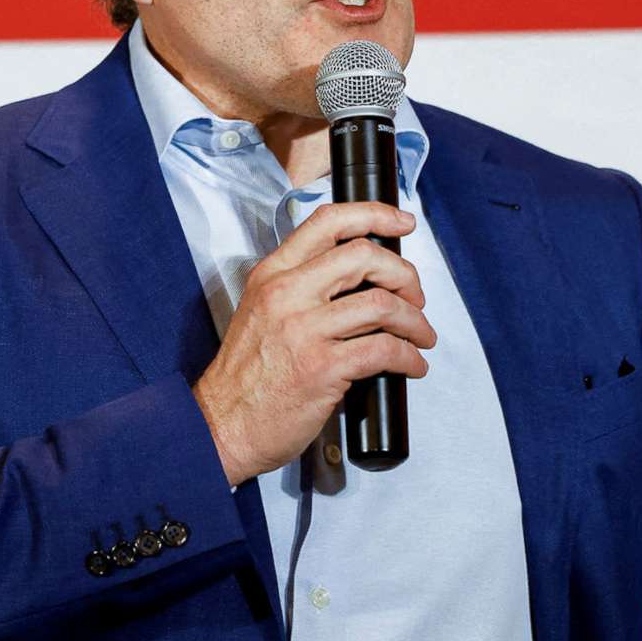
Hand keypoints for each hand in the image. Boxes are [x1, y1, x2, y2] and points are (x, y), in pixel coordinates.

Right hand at [192, 201, 435, 484]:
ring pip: (382, 304)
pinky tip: (410, 365)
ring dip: (415, 321)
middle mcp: (287, 294)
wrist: (222, 425)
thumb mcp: (261, 313)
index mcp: (272, 275)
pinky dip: (408, 357)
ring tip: (420, 336)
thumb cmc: (244, 378)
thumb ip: (301, 289)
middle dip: (405, 275)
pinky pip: (383, 350)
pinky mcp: (321, 367)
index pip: (328, 222)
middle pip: (364, 256)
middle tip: (414, 296)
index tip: (402, 223)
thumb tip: (361, 283)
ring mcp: (303, 330)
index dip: (375, 215)